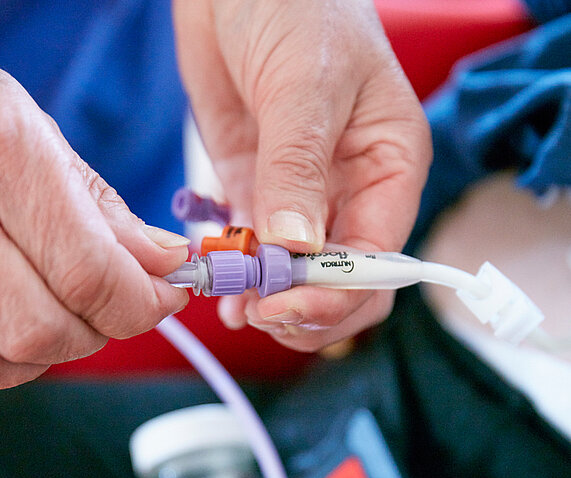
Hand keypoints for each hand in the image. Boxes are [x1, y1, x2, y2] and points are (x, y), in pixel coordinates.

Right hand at [0, 52, 188, 390]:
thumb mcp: (42, 141)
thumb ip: (109, 215)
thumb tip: (170, 265)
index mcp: (0, 152)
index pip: (89, 273)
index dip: (141, 303)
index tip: (166, 297)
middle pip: (41, 329)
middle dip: (95, 330)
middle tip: (107, 303)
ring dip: (43, 351)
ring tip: (50, 306)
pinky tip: (6, 318)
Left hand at [174, 0, 430, 350]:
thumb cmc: (294, 6)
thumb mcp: (304, 85)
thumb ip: (299, 169)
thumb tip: (296, 248)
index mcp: (388, 168)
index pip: (378, 258)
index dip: (337, 293)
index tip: (288, 302)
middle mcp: (350, 192)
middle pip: (344, 281)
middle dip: (308, 307)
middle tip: (262, 311)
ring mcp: (301, 198)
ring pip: (299, 277)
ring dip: (271, 302)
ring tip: (238, 307)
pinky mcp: (257, 194)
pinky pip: (257, 253)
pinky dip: (243, 279)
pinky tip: (225, 290)